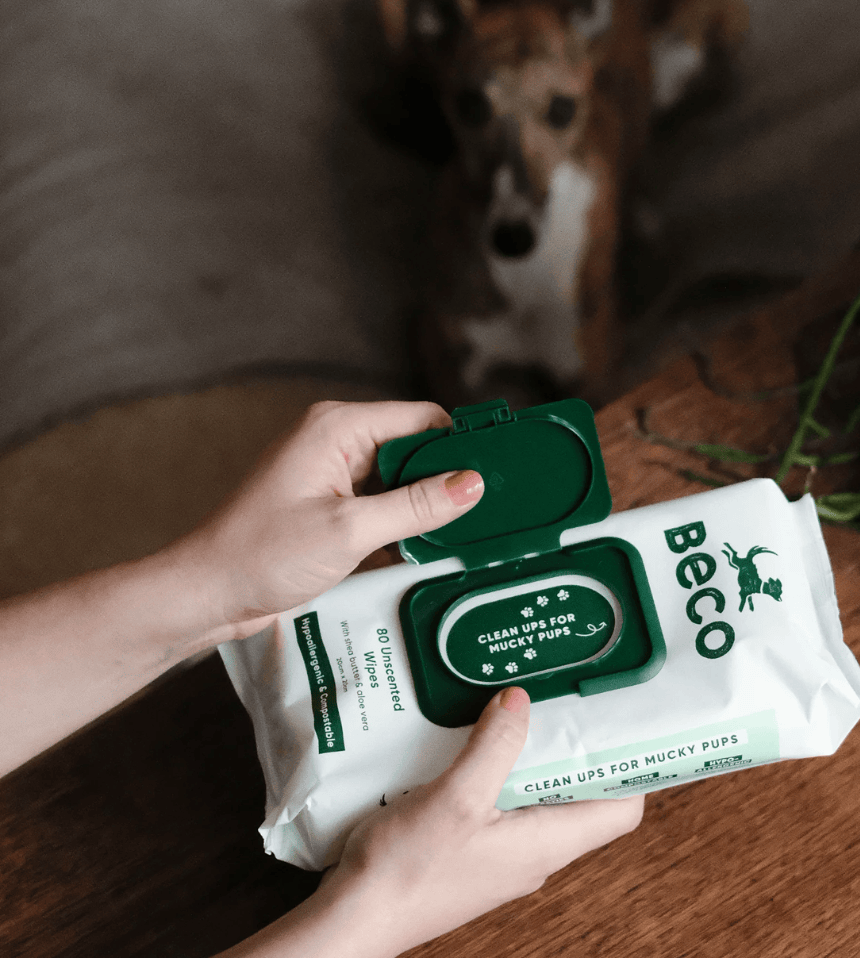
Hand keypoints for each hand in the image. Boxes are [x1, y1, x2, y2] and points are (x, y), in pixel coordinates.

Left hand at [180, 400, 483, 639]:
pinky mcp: (330, 504)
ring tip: (463, 534)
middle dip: (446, 480)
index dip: (461, 444)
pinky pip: (382, 503)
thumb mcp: (349, 531)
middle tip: (487, 512)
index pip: (421, 419)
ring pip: (401, 479)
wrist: (207, 593)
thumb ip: (416, 506)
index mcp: (338, 428)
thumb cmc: (261, 555)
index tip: (499, 472)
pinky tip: (426, 551)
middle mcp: (337, 441)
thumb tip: (473, 484)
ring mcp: (332, 474)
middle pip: (415, 448)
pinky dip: (403, 524)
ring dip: (425, 507)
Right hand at [320, 688, 643, 955]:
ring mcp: (503, 855)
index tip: (619, 720)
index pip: (621, 809)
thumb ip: (496, 745)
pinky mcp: (473, 851)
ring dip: (530, 756)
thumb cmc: (407, 871)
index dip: (628, 766)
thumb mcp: (457, 796)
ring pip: (537, 797)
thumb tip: (522, 700)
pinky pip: (502, 804)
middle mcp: (534, 853)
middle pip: (580, 797)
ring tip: (516, 711)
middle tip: (562, 699)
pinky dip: (497, 771)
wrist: (354, 919)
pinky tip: (471, 744)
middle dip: (573, 747)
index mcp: (547, 844)